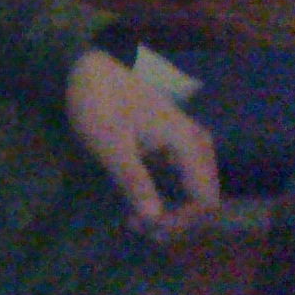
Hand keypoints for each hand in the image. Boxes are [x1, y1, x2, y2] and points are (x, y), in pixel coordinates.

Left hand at [65, 49, 219, 234]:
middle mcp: (197, 143)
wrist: (87, 66)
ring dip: (173, 211)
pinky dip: (168, 195)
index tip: (147, 228)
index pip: (206, 200)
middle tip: (139, 229)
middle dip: (177, 221)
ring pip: (196, 189)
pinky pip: (184, 177)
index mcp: (187, 143)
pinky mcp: (175, 142)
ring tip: (137, 221)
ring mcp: (188, 141)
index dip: (181, 223)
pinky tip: (139, 202)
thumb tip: (153, 217)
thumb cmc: (97, 101)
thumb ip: (133, 180)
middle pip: (206, 197)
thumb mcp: (109, 144)